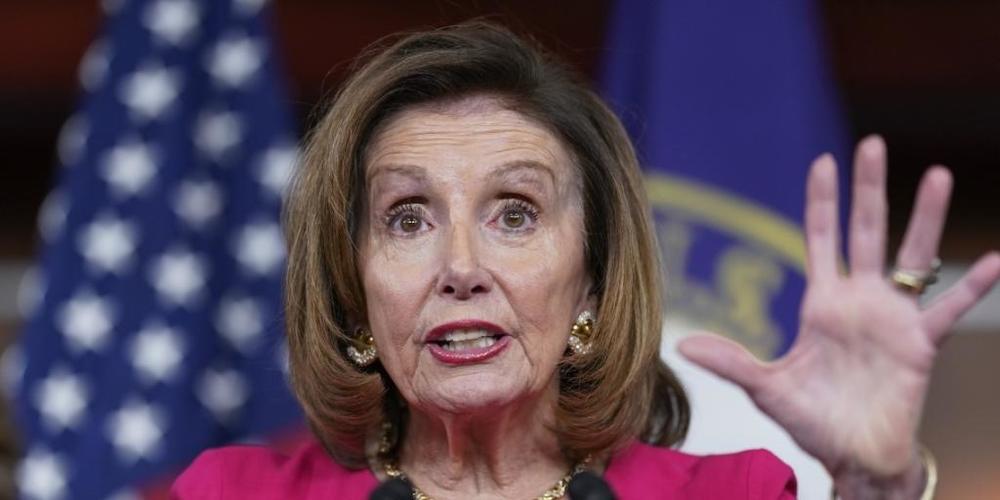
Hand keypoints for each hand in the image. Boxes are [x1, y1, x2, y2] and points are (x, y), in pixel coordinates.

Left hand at [677, 136, 999, 496]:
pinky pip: (950, 310)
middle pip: (866, 231)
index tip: (824, 159)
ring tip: (936, 174)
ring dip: (924, 217)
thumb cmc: (812, 419)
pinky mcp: (920, 344)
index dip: (822, 200)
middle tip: (871, 142)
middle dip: (868, 188)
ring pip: (913, 256)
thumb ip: (731, 362)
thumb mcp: (766, 387)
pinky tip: (995, 259)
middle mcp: (860, 300)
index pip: (822, 238)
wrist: (853, 455)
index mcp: (823, 303)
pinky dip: (973, 286)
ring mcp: (893, 318)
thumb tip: (681, 347)